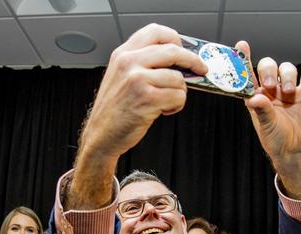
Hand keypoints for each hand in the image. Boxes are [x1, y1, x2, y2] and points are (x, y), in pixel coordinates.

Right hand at [70, 23, 207, 208]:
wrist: (101, 135)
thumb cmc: (113, 110)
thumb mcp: (120, 76)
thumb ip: (142, 63)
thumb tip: (177, 60)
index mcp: (122, 54)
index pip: (155, 32)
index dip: (175, 38)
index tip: (184, 48)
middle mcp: (129, 63)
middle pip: (173, 50)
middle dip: (192, 61)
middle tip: (200, 69)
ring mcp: (137, 79)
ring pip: (178, 78)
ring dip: (179, 92)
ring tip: (166, 101)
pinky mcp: (147, 98)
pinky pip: (178, 96)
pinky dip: (176, 106)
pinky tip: (163, 110)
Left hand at [238, 41, 300, 198]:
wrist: (297, 152)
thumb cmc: (277, 141)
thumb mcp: (267, 126)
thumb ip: (262, 110)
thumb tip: (254, 97)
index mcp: (257, 97)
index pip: (248, 75)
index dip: (244, 60)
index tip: (241, 46)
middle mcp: (272, 91)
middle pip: (269, 67)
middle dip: (269, 71)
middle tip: (271, 85)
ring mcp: (289, 91)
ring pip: (287, 70)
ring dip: (288, 76)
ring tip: (290, 93)